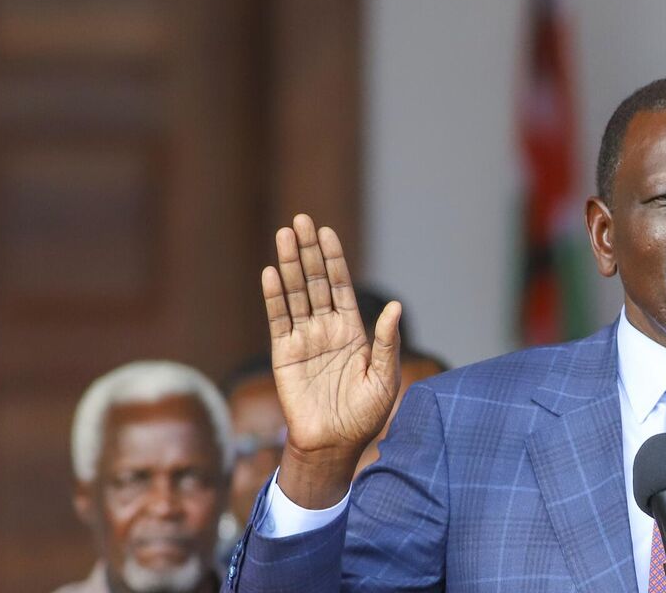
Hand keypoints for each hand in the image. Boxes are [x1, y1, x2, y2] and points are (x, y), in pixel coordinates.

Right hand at [261, 214, 401, 507]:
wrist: (334, 445)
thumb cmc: (364, 416)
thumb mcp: (384, 378)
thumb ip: (387, 342)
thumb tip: (395, 306)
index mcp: (352, 331)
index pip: (341, 286)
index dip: (334, 259)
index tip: (327, 232)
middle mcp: (326, 329)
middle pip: (316, 282)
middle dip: (309, 251)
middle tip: (301, 220)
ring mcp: (304, 340)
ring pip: (296, 294)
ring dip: (289, 265)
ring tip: (284, 235)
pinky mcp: (284, 355)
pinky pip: (278, 320)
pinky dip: (274, 297)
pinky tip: (270, 273)